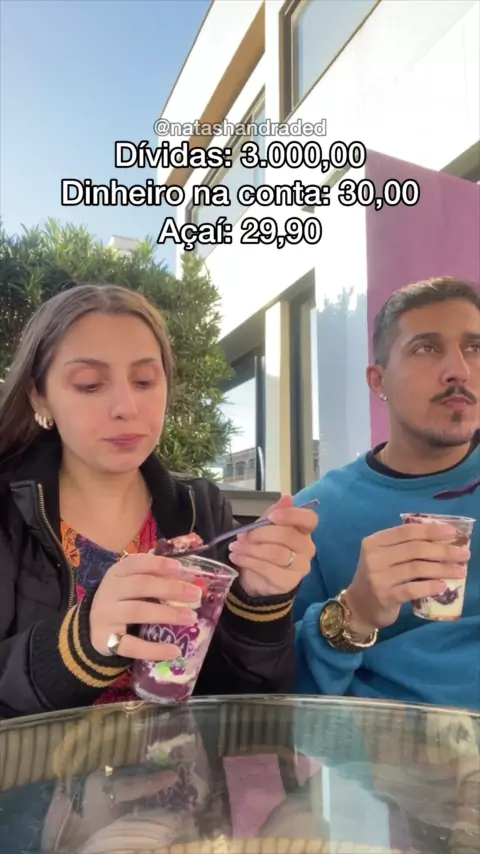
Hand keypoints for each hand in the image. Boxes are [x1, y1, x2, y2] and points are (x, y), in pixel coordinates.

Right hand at [89, 554, 202, 658]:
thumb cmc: (119, 601)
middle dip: (170, 589)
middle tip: (195, 595)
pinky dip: (154, 649)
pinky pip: (131, 645)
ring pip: (137, 611)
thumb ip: (151, 579)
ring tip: (191, 618)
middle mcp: (109, 592)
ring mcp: (106, 616)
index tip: (179, 568)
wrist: (89, 628)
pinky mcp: (106, 641)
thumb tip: (187, 580)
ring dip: (167, 614)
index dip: (158, 564)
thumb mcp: (128, 584)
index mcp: (116, 574)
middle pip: (140, 586)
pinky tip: (174, 650)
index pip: (135, 563)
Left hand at [228, 494, 316, 597]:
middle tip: (242, 535)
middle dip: (260, 534)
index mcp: (303, 530)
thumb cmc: (263, 547)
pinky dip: (248, 561)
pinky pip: (267, 569)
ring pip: (276, 553)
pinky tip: (236, 558)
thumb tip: (286, 497)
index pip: (309, 519)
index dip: (292, 515)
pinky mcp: (288, 583)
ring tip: (235, 547)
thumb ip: (274, 513)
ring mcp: (300, 567)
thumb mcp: (264, 527)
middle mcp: (307, 548)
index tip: (272, 516)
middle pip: (287, 535)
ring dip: (250, 549)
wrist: (256, 578)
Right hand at [344, 522, 469, 635]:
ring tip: (461, 571)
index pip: (406, 531)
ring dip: (443, 569)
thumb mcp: (383, 557)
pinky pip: (413, 589)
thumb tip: (441, 538)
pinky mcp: (385, 596)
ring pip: (417, 568)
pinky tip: (444, 586)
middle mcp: (374, 557)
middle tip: (464, 554)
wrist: (358, 607)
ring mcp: (378, 577)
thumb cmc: (378, 577)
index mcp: (374, 542)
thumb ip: (404, 546)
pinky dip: (430, 587)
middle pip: (415, 549)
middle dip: (443, 551)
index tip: (452, 533)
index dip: (431, 531)